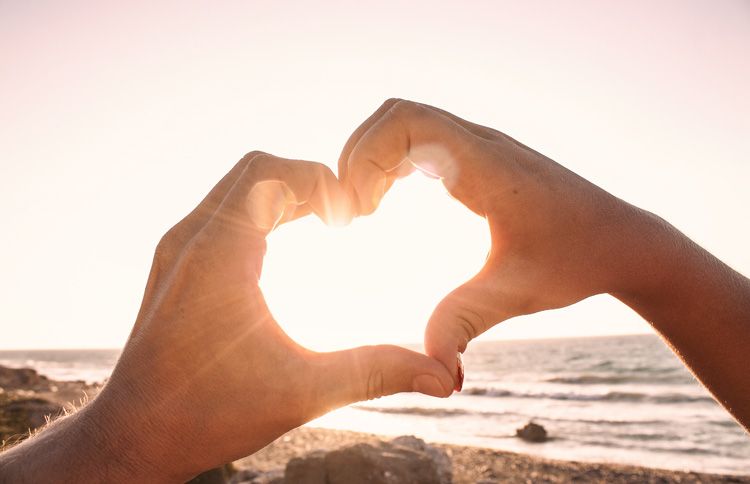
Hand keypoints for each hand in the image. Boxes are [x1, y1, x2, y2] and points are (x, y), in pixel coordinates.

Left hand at [0, 152, 452, 481]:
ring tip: (323, 221)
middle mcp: (191, 239)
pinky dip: (259, 214)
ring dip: (282, 194)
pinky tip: (285, 246)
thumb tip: (445, 377)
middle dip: (306, 181)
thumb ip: (376, 373)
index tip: (352, 211)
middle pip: (254, 169)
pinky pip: (221, 213)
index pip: (270, 171)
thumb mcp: (302, 391)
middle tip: (343, 213)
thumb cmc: (207, 413)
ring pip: (235, 189)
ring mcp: (177, 250)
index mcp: (219, 253)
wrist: (134, 436)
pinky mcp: (175, 266)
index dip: (320, 179)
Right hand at [338, 98, 749, 431]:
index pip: (407, 123)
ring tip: (363, 209)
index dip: (366, 157)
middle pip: (396, 115)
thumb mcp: (515, 293)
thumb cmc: (575, 260)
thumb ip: (465, 322)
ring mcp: (480, 145)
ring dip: (372, 157)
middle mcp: (481, 144)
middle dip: (359, 156)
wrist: (621, 241)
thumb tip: (433, 371)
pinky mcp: (479, 156)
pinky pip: (420, 138)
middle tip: (352, 214)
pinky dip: (390, 160)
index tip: (359, 213)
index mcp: (486, 166)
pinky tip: (385, 201)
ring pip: (405, 122)